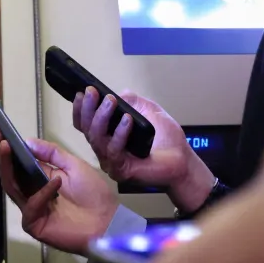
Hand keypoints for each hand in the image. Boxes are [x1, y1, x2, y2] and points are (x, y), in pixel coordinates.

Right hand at [0, 128, 117, 255]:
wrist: (108, 220)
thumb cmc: (94, 194)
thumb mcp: (74, 165)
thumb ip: (52, 154)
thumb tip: (27, 141)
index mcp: (40, 180)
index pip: (17, 164)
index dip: (7, 149)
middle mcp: (32, 194)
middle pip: (9, 176)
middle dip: (1, 155)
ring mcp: (32, 210)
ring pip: (11, 189)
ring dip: (8, 168)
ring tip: (7, 148)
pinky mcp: (35, 225)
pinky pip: (30, 207)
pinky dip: (41, 194)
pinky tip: (56, 183)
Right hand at [74, 88, 214, 211]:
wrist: (183, 161)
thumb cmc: (166, 140)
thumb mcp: (149, 111)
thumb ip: (133, 102)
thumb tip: (119, 94)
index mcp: (108, 136)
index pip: (85, 124)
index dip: (80, 108)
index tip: (83, 92)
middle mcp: (105, 149)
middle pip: (87, 129)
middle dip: (88, 108)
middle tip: (93, 92)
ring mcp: (111, 161)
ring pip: (96, 138)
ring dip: (101, 117)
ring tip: (110, 101)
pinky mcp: (121, 170)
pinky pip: (114, 151)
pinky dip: (119, 133)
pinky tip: (127, 120)